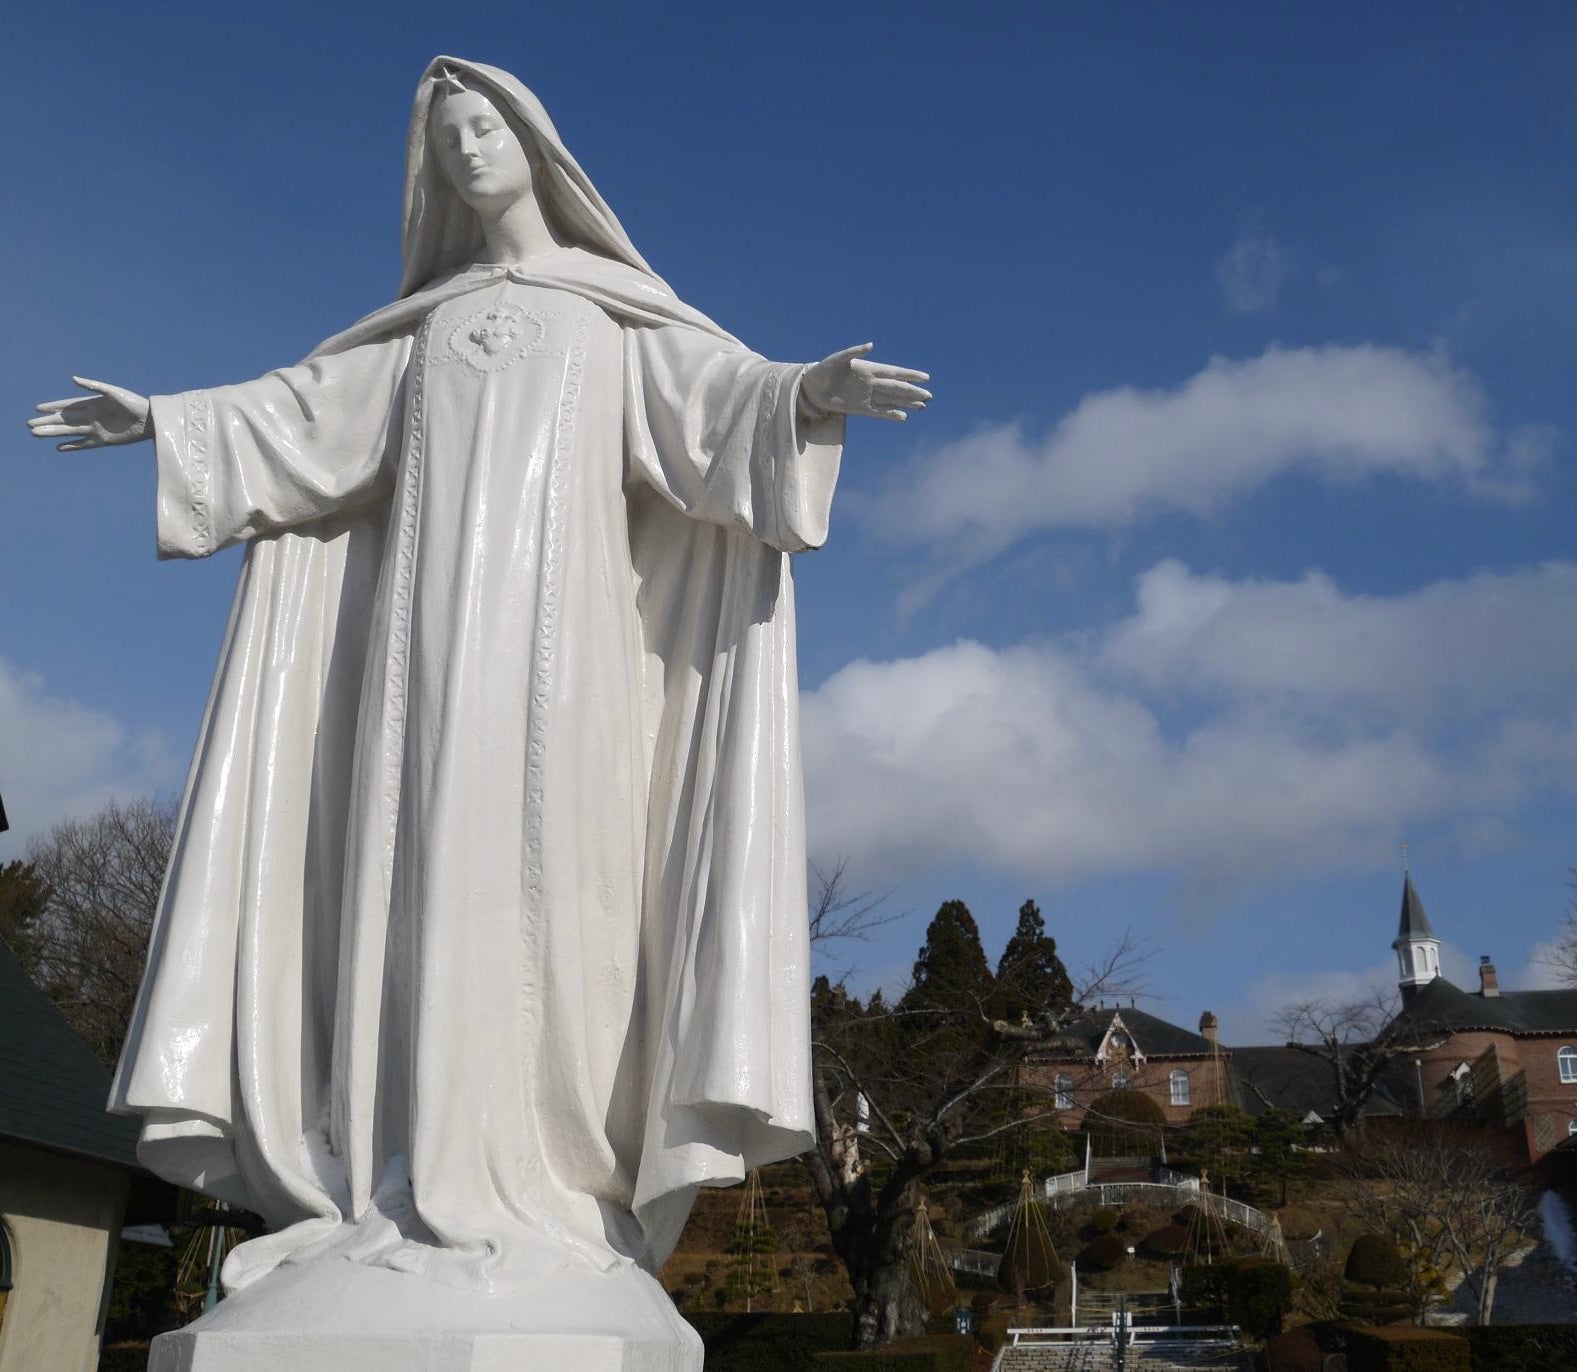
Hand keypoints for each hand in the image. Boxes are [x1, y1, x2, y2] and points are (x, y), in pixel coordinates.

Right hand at [28, 377, 150, 450]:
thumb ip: (93, 386)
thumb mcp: (113, 392)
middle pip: (64, 420)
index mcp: (92, 403)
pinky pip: (83, 444)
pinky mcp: (103, 440)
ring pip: (69, 432)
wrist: (150, 420)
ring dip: (53, 433)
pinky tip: (59, 448)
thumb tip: (72, 379)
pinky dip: (72, 446)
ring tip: (36, 434)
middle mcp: (91, 416)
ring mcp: (96, 429)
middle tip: (29, 424)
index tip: (37, 408)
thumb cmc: (133, 402)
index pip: (67, 405)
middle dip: (48, 422)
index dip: (53, 406)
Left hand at [801, 343, 929, 422]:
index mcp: (868, 369)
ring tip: (922, 406)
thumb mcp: (836, 358)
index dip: (910, 375)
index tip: (925, 378)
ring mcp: (867, 396)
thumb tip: (870, 345)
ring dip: (906, 403)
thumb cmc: (823, 369)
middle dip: (913, 392)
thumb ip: (853, 352)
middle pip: (897, 388)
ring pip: (891, 400)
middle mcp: (871, 383)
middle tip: (929, 396)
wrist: (810, 387)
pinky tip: (903, 417)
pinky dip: (890, 414)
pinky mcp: (859, 409)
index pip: (894, 372)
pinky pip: (879, 412)